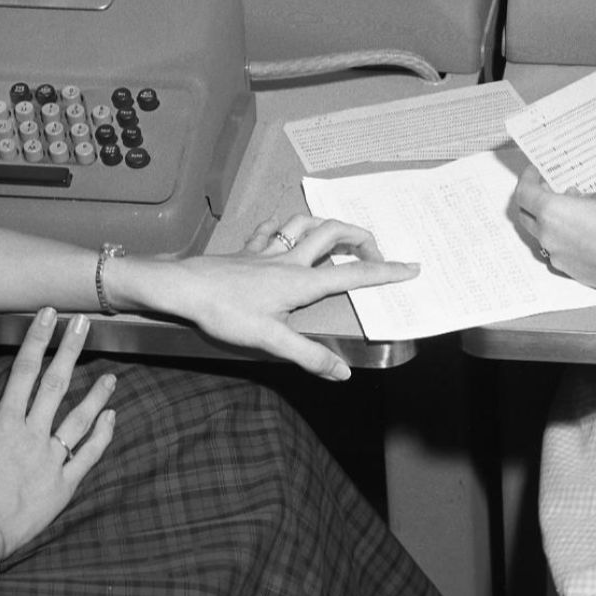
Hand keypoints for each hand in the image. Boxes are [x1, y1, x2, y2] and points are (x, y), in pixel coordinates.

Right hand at [0, 307, 117, 555]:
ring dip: (97, 394)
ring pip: (80, 418)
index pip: (23, 371)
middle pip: (55, 384)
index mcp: (5, 423)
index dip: (37, 339)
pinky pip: (89, 455)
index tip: (48, 315)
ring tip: (111, 376)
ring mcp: (51, 458)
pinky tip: (111, 416)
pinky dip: (103, 435)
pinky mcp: (64, 483)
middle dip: (70, 350)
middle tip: (85, 324)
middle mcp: (32, 434)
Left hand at [162, 214, 417, 379]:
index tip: (412, 267)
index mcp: (302, 281)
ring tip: (338, 234)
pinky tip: (283, 232)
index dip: (386, 271)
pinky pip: (270, 229)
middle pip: (333, 233)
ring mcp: (267, 252)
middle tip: (375, 250)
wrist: (184, 288)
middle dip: (361, 236)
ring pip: (304, 223)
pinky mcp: (246, 251)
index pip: (353, 274)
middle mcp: (290, 260)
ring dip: (326, 223)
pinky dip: (284, 226)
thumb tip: (344, 373)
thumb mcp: (270, 340)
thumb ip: (308, 356)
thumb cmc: (226, 312)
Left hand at [513, 166, 595, 300]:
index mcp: (553, 213)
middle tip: (549, 187)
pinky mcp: (570, 271)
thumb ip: (583, 196)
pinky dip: (560, 236)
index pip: (524, 193)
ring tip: (571, 207)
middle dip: (534, 199)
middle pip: (526, 215)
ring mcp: (558, 257)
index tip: (535, 172)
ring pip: (541, 233)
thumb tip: (574, 200)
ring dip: (548, 219)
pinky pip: (556, 249)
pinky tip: (581, 229)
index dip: (527, 179)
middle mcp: (549, 237)